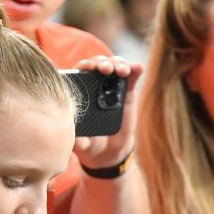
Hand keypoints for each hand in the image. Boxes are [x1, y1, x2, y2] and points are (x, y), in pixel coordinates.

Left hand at [72, 56, 143, 173]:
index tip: (88, 68)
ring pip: (114, 66)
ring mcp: (112, 87)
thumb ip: (78, 140)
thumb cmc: (90, 143)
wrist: (110, 150)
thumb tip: (74, 138)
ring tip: (122, 71)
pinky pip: (131, 77)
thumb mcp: (83, 143)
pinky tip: (139, 67)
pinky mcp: (127, 92)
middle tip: (105, 70)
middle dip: (101, 63)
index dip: (84, 66)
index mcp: (80, 92)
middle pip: (97, 64)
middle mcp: (95, 85)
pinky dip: (135, 69)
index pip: (79, 72)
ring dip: (118, 63)